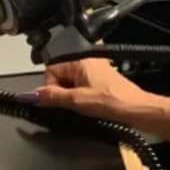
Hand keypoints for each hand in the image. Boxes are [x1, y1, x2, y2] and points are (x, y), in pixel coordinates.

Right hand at [19, 58, 158, 125]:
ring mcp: (96, 69)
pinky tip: (90, 105)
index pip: (51, 70)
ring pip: (71, 81)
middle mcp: (88, 61)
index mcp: (80, 60)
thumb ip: (53, 96)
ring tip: (83, 105)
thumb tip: (33, 95)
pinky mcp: (102, 79)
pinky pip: (82, 85)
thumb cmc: (113, 102)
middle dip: (61, 91)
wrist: (136, 109)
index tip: (54, 100)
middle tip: (70, 104)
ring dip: (72, 95)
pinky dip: (81, 95)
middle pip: (60, 75)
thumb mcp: (77, 101)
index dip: (50, 87)